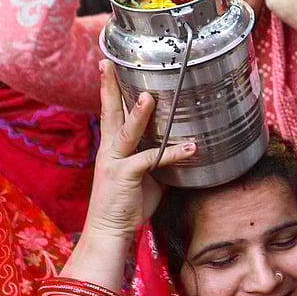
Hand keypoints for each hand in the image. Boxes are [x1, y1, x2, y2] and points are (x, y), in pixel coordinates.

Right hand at [82, 60, 195, 242]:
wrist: (109, 232)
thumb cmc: (128, 204)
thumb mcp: (147, 176)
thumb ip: (159, 159)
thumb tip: (181, 147)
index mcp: (112, 147)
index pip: (111, 112)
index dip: (111, 89)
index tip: (110, 66)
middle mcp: (109, 150)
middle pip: (108, 112)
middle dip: (108, 86)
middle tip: (107, 62)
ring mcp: (114, 162)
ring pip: (126, 132)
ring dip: (137, 114)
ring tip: (147, 96)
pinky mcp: (123, 176)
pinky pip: (149, 160)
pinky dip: (171, 153)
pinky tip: (189, 148)